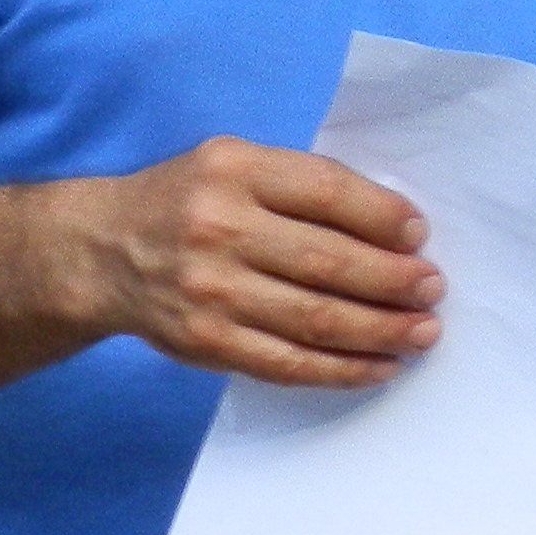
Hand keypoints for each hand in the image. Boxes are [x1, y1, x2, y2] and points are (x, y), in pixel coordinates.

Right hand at [67, 137, 442, 387]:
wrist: (102, 250)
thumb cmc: (191, 203)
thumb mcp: (236, 166)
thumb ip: (303, 186)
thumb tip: (398, 230)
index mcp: (234, 170)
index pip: (326, 191)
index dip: (384, 217)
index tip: (420, 236)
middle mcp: (218, 227)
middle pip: (329, 261)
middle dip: (395, 281)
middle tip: (433, 290)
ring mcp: (210, 289)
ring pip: (316, 318)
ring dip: (382, 330)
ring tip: (423, 332)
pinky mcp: (207, 340)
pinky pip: (289, 362)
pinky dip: (343, 368)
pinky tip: (380, 366)